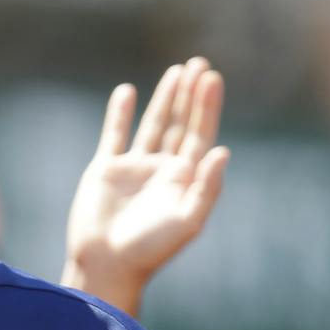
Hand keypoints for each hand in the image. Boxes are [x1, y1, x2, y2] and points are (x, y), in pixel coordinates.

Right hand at [61, 57, 227, 312]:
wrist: (107, 265)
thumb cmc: (150, 249)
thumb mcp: (187, 221)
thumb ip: (207, 188)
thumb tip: (223, 150)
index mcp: (184, 180)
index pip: (200, 134)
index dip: (206, 107)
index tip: (211, 78)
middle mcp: (162, 170)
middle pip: (181, 123)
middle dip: (190, 95)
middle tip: (199, 64)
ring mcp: (134, 168)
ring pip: (153, 125)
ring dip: (165, 98)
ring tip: (176, 70)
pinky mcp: (106, 170)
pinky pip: (115, 135)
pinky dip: (120, 113)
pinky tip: (127, 92)